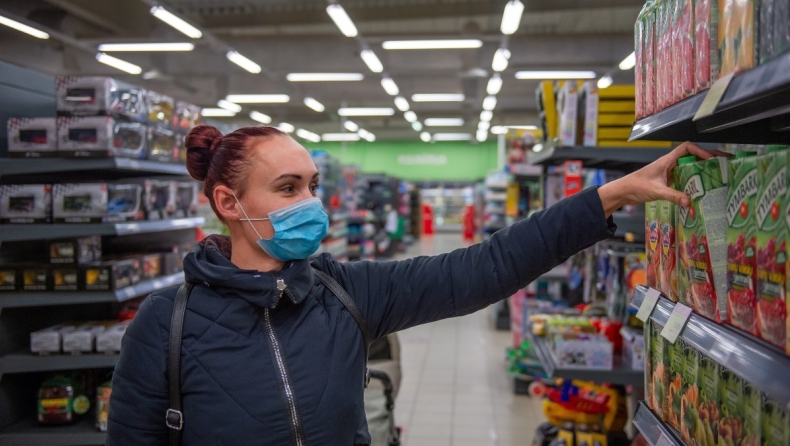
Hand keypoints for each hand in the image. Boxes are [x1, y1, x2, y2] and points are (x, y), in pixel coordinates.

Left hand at [597, 142, 729, 216]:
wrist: (623, 191)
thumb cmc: (636, 186)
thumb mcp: (657, 191)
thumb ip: (673, 196)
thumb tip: (690, 202)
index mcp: (667, 160)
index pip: (687, 148)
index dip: (700, 151)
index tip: (711, 159)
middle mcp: (670, 164)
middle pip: (692, 156)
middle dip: (708, 158)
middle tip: (724, 163)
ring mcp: (669, 172)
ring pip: (689, 167)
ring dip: (702, 169)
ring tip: (718, 174)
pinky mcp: (668, 181)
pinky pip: (684, 178)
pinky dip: (694, 181)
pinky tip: (702, 188)